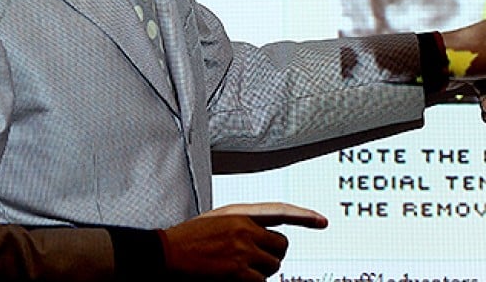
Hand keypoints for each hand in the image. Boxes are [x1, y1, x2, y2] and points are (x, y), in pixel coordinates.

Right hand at [160, 202, 326, 280]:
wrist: (165, 254)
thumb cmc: (187, 240)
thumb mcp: (217, 220)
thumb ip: (243, 224)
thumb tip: (264, 236)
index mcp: (240, 213)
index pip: (280, 211)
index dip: (304, 215)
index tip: (321, 220)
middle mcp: (245, 229)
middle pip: (281, 246)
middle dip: (272, 255)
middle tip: (251, 260)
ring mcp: (243, 251)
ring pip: (272, 266)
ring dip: (260, 272)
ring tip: (236, 269)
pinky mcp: (238, 272)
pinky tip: (233, 279)